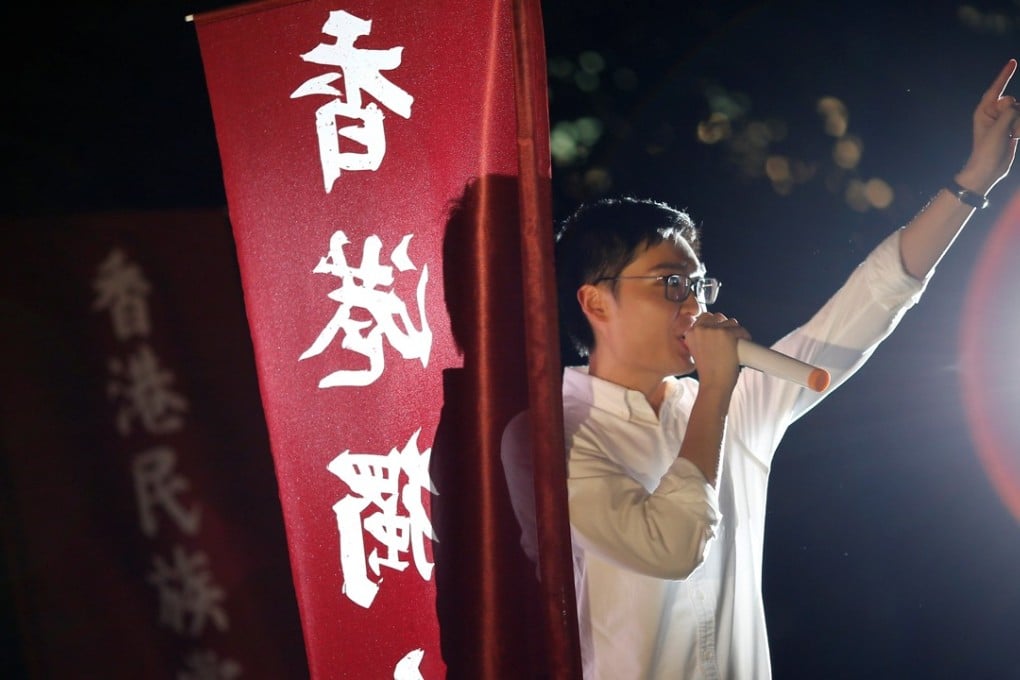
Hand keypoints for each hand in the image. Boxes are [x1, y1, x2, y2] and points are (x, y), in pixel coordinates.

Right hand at [684, 313, 751, 390]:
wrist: (714, 385)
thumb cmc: (708, 372)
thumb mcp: (697, 351)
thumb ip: (702, 338)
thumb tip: (715, 330)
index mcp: (690, 333)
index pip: (705, 317)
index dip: (714, 324)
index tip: (720, 333)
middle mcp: (700, 329)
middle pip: (718, 317)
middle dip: (725, 326)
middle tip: (728, 341)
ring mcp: (714, 330)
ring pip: (731, 322)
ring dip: (735, 331)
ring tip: (734, 346)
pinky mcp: (727, 334)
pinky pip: (741, 330)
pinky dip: (745, 336)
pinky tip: (742, 346)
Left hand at [958, 58, 1019, 193]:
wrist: (989, 170)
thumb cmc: (986, 151)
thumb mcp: (997, 130)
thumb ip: (1008, 113)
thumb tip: (1015, 104)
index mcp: (984, 110)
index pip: (996, 88)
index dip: (1005, 75)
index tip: (1013, 62)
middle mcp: (994, 113)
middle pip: (1013, 102)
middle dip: (1015, 116)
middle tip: (1008, 131)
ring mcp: (1004, 120)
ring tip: (1012, 137)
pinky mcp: (1013, 128)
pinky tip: (1016, 138)